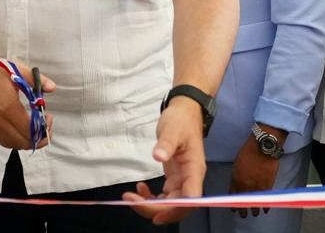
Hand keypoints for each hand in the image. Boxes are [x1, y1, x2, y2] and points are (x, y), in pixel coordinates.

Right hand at [0, 58, 54, 149]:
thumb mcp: (18, 71)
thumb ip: (37, 81)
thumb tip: (52, 88)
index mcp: (8, 107)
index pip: (30, 131)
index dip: (44, 129)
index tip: (48, 116)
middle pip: (24, 142)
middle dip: (39, 138)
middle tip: (45, 124)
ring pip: (14, 145)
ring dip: (27, 141)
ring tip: (35, 128)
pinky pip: (4, 141)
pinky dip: (16, 140)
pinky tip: (21, 129)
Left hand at [122, 97, 205, 224]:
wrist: (185, 112)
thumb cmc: (181, 120)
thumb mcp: (172, 129)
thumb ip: (166, 143)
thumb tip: (158, 156)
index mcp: (194, 170)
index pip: (190, 199)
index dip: (174, 210)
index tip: (154, 212)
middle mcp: (191, 179)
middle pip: (178, 206)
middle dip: (155, 209)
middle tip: (131, 201)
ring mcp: (183, 180)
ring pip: (170, 204)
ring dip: (151, 206)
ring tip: (130, 197)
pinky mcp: (175, 178)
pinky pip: (166, 197)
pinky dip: (152, 198)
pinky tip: (140, 188)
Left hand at [228, 127, 283, 217]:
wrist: (262, 147)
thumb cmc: (249, 151)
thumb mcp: (238, 164)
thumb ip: (238, 175)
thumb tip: (239, 183)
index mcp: (235, 179)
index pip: (232, 195)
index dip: (234, 203)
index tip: (234, 208)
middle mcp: (244, 185)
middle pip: (242, 202)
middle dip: (242, 210)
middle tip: (243, 215)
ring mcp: (256, 186)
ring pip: (254, 203)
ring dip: (254, 210)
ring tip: (254, 214)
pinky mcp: (267, 186)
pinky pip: (265, 199)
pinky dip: (265, 205)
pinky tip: (265, 210)